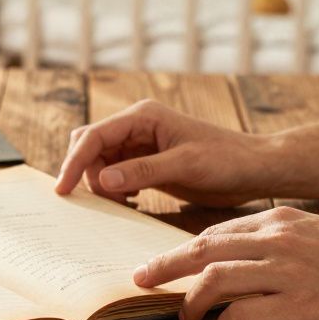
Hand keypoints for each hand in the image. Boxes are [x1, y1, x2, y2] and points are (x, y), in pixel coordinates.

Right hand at [55, 99, 280, 206]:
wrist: (254, 169)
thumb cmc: (227, 160)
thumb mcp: (185, 166)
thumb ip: (142, 171)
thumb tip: (103, 179)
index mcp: (143, 117)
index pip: (93, 137)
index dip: (74, 162)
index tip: (63, 190)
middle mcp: (137, 127)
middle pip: (90, 147)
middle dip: (87, 174)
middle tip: (101, 201)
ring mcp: (140, 145)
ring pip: (100, 163)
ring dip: (102, 185)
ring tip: (125, 202)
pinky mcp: (146, 163)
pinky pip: (115, 174)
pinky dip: (114, 189)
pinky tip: (132, 201)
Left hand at [136, 206, 318, 319]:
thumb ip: (280, 241)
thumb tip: (243, 258)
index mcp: (281, 219)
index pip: (216, 231)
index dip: (184, 249)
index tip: (167, 263)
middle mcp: (278, 240)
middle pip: (202, 249)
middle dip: (165, 266)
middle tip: (140, 280)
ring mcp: (287, 272)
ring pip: (214, 279)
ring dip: (192, 300)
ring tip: (185, 316)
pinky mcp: (300, 305)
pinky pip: (243, 314)